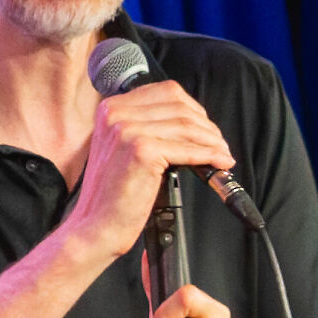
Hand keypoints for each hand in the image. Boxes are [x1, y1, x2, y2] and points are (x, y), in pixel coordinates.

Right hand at [68, 80, 234, 257]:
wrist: (95, 226)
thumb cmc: (110, 195)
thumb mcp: (121, 148)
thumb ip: (145, 127)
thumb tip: (187, 123)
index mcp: (110, 108)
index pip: (165, 91)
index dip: (192, 108)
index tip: (204, 126)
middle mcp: (116, 114)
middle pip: (178, 105)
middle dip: (205, 124)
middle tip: (218, 143)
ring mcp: (127, 130)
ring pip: (186, 126)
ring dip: (212, 141)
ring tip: (222, 155)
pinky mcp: (141, 151)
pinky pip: (186, 149)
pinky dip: (208, 156)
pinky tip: (218, 163)